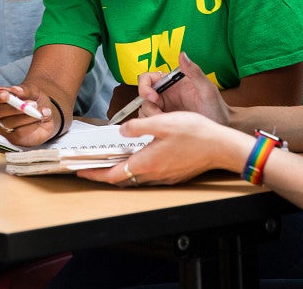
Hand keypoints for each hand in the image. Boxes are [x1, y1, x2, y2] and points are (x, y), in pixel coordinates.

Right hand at [0, 85, 55, 147]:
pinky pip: (20, 132)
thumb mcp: (32, 91)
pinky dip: (32, 124)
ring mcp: (3, 128)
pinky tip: (40, 117)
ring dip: (26, 116)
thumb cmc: (33, 100)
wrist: (45, 112)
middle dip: (13, 108)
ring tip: (39, 110)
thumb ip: (24, 90)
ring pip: (8, 123)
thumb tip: (15, 90)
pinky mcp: (13, 138)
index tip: (6, 94)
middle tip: (30, 103)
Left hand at [77, 111, 250, 186]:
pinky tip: (138, 158)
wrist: (221, 147)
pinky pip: (149, 176)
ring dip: (121, 172)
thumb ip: (138, 126)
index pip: (113, 175)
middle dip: (105, 174)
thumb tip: (122, 131)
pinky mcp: (174, 175)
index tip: (81, 171)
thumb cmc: (195, 133)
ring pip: (136, 178)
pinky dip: (137, 169)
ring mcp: (165, 177)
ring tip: (111, 161)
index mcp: (147, 163)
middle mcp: (154, 174)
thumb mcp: (162, 122)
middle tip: (92, 167)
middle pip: (123, 179)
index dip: (95, 174)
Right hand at [137, 52, 229, 124]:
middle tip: (160, 115)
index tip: (153, 97)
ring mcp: (164, 108)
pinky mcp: (165, 121)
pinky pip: (151, 122)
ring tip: (167, 123)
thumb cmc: (217, 107)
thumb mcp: (207, 89)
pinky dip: (153, 126)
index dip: (144, 86)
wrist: (222, 126)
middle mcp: (166, 94)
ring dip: (150, 117)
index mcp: (172, 82)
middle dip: (148, 106)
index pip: (148, 78)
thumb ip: (194, 71)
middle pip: (143, 96)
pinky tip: (167, 129)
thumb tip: (182, 54)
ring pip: (145, 110)